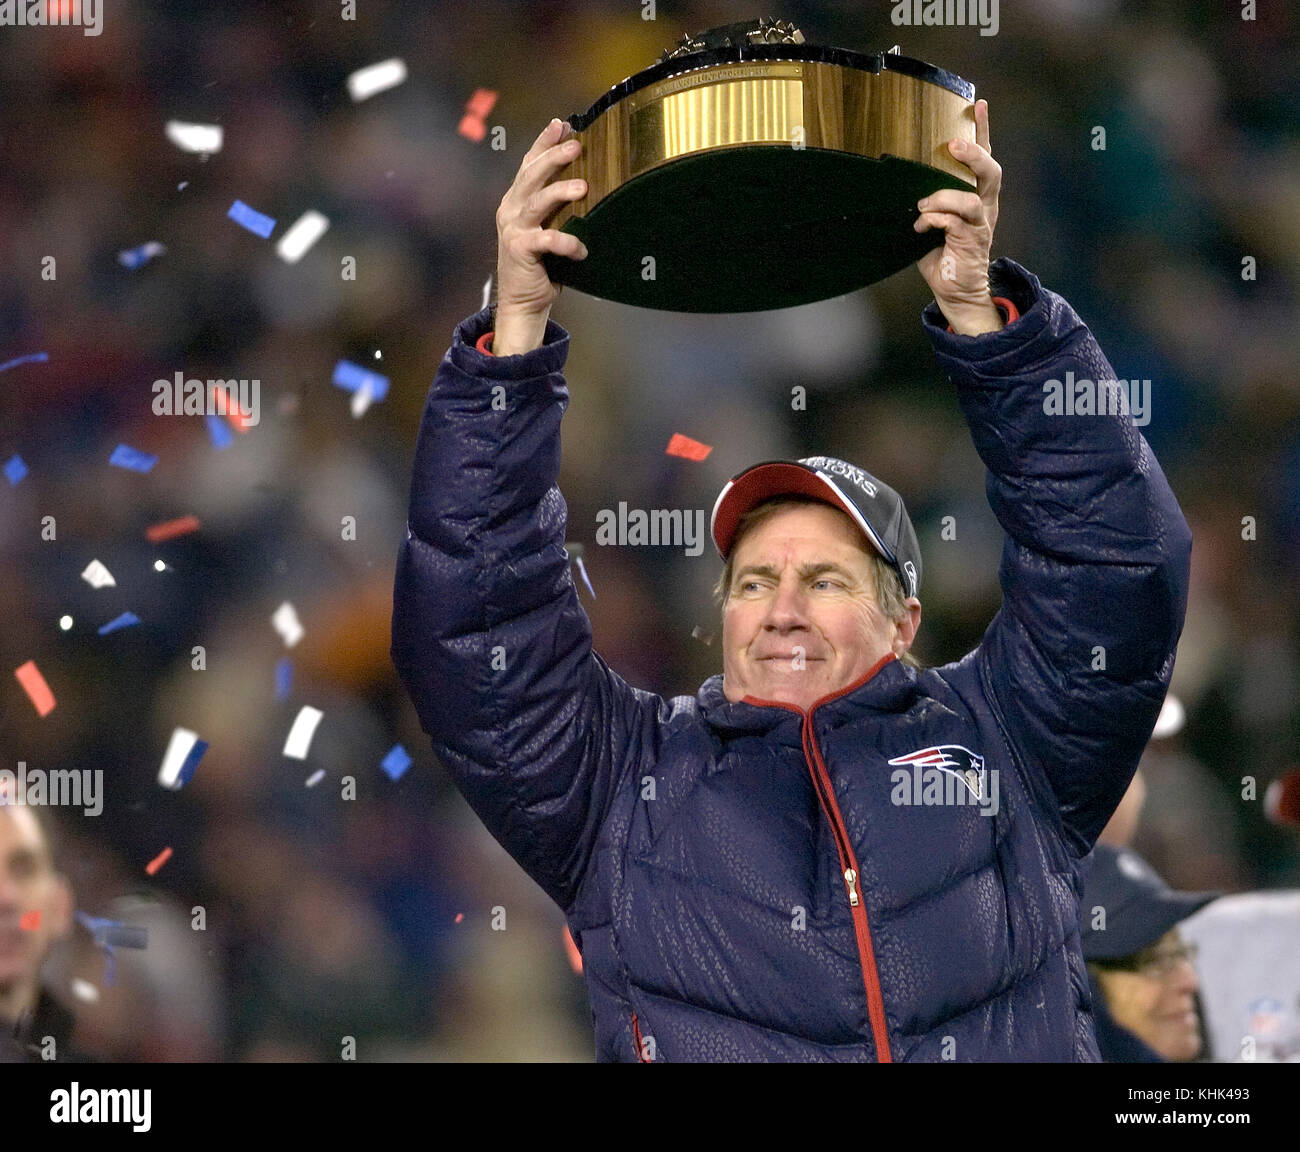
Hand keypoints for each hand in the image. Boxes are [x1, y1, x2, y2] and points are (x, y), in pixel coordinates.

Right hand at [492, 118, 588, 353]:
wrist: (523, 301)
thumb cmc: (542, 266)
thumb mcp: (548, 229)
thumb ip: (558, 209)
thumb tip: (588, 184)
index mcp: (517, 200)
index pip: (529, 164)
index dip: (543, 142)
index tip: (562, 124)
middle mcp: (511, 209)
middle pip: (532, 175)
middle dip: (554, 157)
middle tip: (577, 145)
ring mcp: (513, 229)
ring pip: (537, 201)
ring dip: (560, 191)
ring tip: (583, 186)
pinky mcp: (520, 249)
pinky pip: (546, 239)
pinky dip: (567, 242)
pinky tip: (582, 248)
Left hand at [913, 99, 1002, 334]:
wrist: (954, 289)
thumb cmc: (940, 252)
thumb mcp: (931, 219)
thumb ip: (926, 199)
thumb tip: (898, 180)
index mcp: (976, 195)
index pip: (984, 156)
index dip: (982, 130)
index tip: (978, 102)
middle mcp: (983, 205)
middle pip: (990, 170)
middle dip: (973, 153)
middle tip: (952, 144)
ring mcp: (980, 224)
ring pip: (971, 199)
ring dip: (943, 197)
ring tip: (923, 205)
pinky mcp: (972, 242)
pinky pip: (955, 222)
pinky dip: (934, 221)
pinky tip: (920, 227)